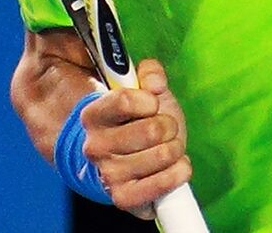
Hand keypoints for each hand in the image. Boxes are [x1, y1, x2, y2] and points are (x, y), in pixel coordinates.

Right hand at [80, 59, 190, 217]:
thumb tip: (155, 83)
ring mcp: (108, 174)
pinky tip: (176, 166)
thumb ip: (150, 74)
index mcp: (92, 115)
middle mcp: (94, 147)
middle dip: (169, 125)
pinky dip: (179, 172)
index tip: (152, 104)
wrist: (125, 158)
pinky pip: (162, 185)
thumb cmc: (137, 120)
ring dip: (176, 148)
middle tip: (164, 128)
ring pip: (163, 155)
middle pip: (152, 130)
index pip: (125, 101)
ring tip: (167, 147)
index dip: (149, 100)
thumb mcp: (144, 90)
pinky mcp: (123, 198)